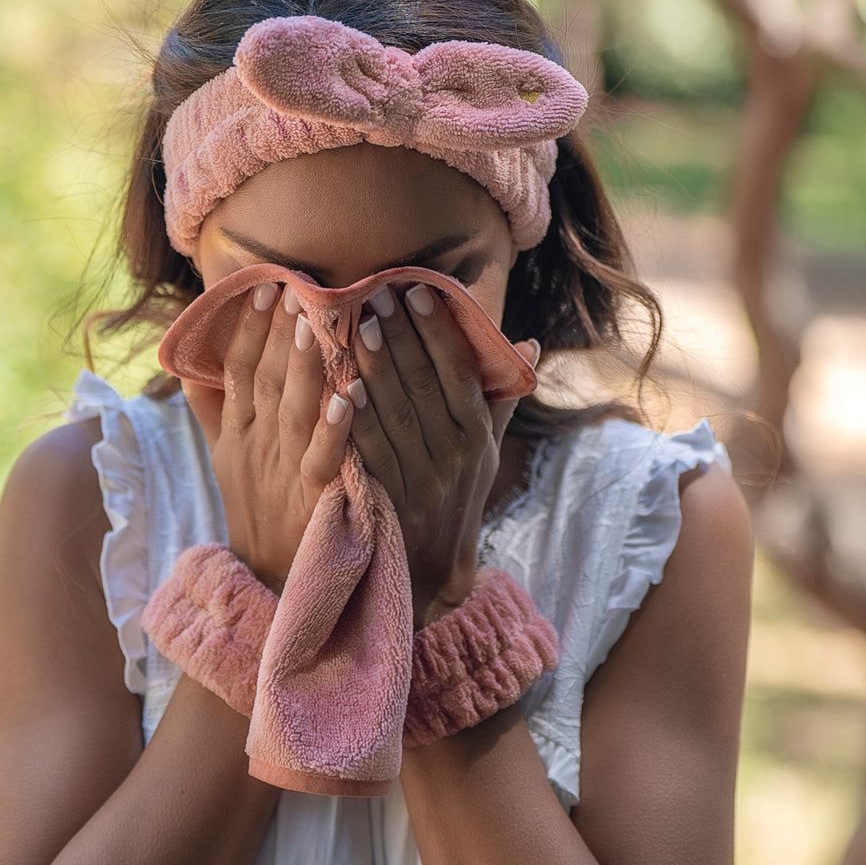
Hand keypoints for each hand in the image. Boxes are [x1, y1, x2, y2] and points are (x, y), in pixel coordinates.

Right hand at [180, 281, 355, 592]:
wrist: (268, 581)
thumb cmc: (255, 510)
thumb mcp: (225, 459)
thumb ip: (211, 411)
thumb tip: (191, 366)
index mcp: (237, 432)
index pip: (236, 370)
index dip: (248, 329)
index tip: (262, 287)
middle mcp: (255, 447)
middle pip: (262, 380)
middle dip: (276, 332)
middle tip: (293, 285)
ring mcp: (282, 472)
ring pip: (291, 410)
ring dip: (303, 366)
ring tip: (314, 323)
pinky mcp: (312, 498)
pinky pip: (323, 458)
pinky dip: (336, 429)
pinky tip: (352, 397)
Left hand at [348, 281, 537, 627]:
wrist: (430, 573)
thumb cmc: (456, 498)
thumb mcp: (486, 453)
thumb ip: (498, 398)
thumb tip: (529, 343)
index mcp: (476, 438)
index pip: (460, 373)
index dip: (439, 331)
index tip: (419, 291)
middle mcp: (453, 458)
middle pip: (423, 387)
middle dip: (398, 337)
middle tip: (374, 294)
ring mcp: (418, 481)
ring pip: (395, 415)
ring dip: (373, 369)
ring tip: (351, 326)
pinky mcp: (385, 500)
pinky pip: (369, 453)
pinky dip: (354, 422)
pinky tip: (336, 388)